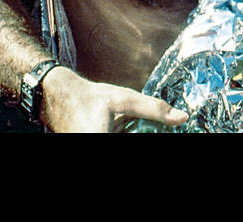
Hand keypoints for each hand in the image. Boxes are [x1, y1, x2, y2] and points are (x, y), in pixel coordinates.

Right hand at [40, 65, 187, 132]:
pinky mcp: (94, 144)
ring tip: (127, 122)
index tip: (170, 131)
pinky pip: (116, 140)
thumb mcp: (125, 99)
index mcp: (103, 140)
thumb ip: (154, 110)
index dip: (150, 134)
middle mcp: (97, 146)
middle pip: (132, 142)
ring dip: (134, 132)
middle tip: (134, 123)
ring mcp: (93, 146)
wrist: (60, 97)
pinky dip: (124, 134)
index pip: (137, 140)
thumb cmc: (91, 98)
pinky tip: (124, 126)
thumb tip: (182, 118)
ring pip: (123, 141)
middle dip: (139, 131)